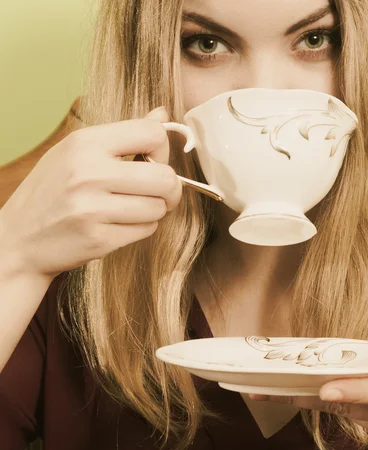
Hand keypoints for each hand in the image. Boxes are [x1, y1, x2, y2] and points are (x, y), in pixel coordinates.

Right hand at [0, 107, 181, 279]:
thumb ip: (124, 134)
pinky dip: (141, 229)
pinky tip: (119, 225)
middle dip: (170, 189)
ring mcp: (92, 208)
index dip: (163, 150)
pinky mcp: (98, 239)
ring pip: (159, 207)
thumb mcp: (78, 152)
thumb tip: (162, 114)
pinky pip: (147, 230)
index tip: (154, 162)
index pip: (152, 133)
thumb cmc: (53, 192)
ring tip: (131, 209)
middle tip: (160, 194)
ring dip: (154, 211)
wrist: (17, 240)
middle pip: (165, 177)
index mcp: (85, 143)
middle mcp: (88, 172)